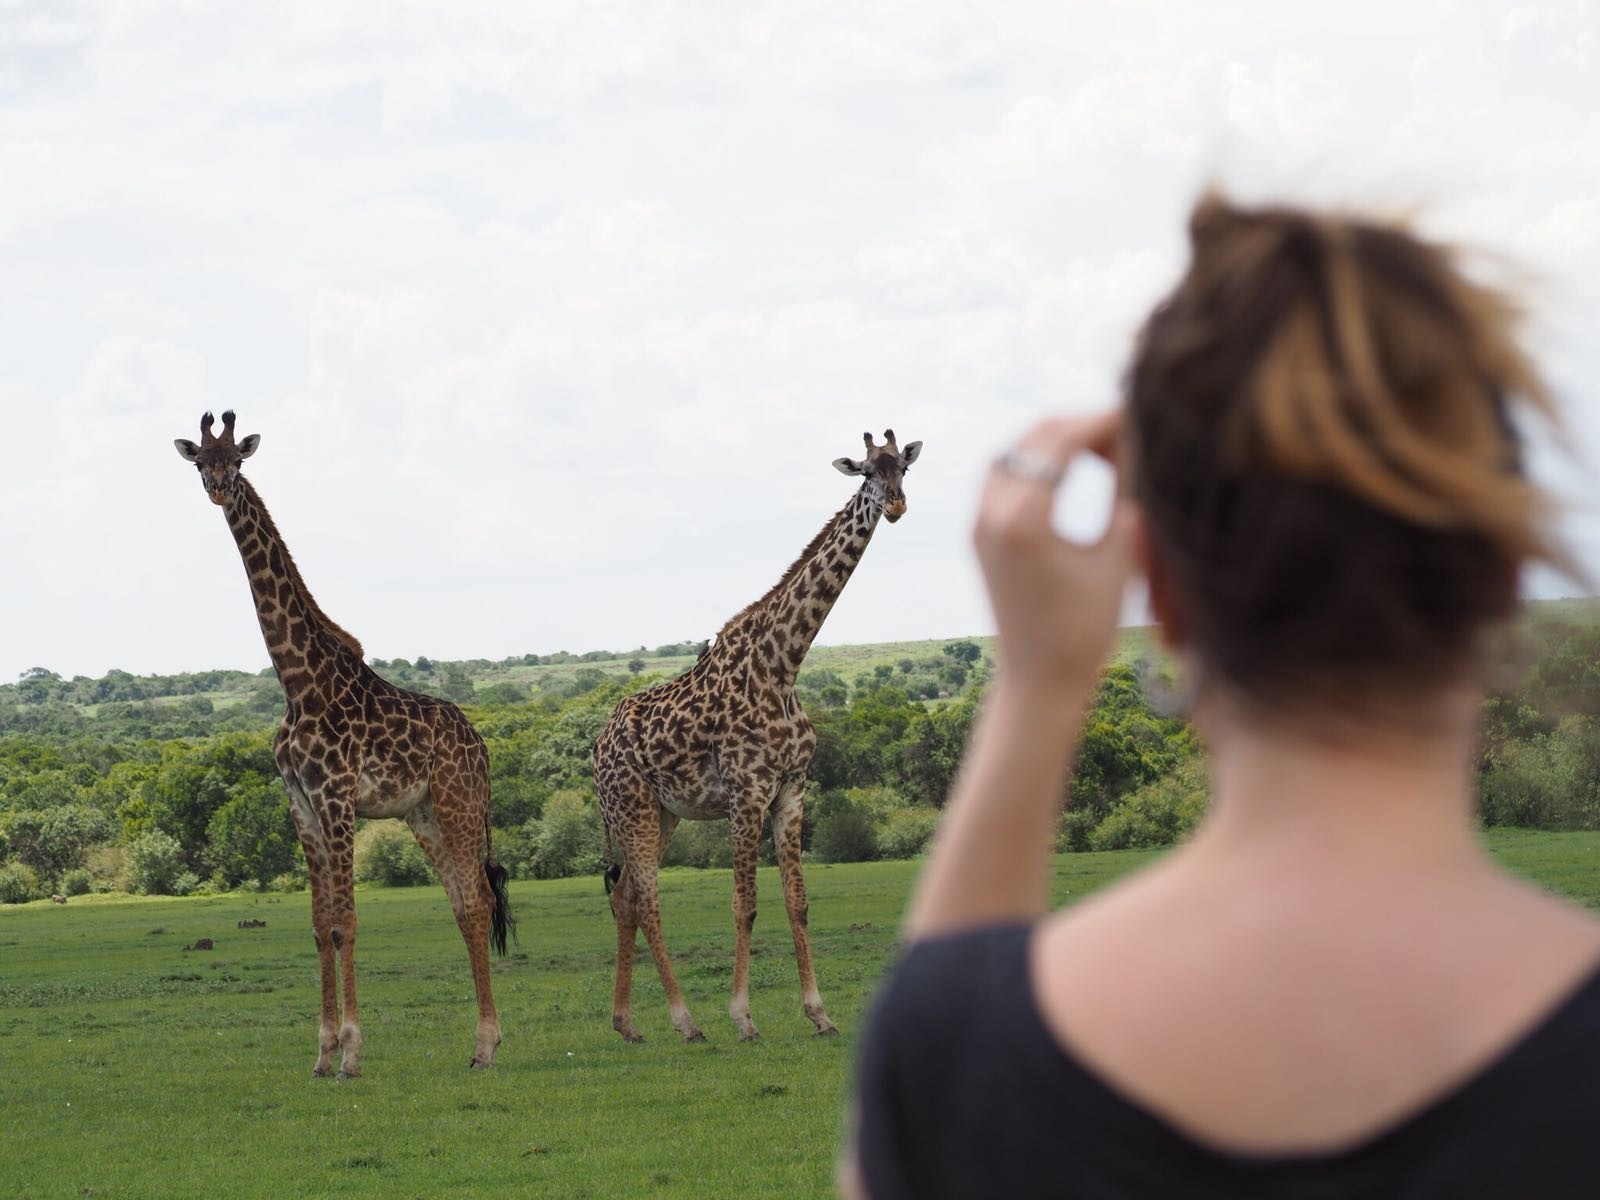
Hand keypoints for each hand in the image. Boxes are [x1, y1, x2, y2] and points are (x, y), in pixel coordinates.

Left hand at [974, 412, 1138, 693]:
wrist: (1038, 682)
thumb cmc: (1086, 630)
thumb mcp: (1118, 557)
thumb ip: (1127, 492)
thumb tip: (1140, 438)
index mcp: (1024, 520)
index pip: (1063, 439)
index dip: (1104, 420)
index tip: (1139, 416)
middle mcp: (990, 513)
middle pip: (1035, 436)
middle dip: (1082, 425)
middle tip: (1126, 430)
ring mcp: (978, 522)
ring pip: (1014, 450)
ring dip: (1057, 439)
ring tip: (1105, 447)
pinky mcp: (978, 533)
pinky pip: (1002, 474)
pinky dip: (1036, 460)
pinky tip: (1075, 468)